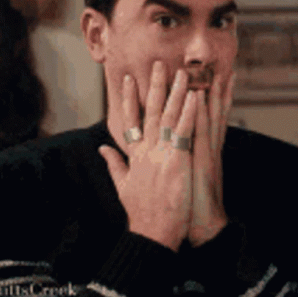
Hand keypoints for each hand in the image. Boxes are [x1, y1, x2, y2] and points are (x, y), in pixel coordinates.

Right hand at [99, 61, 195, 251]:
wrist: (153, 233)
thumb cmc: (140, 211)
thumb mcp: (121, 186)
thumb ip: (113, 164)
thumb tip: (101, 149)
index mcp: (134, 154)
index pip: (129, 119)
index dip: (128, 98)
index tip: (127, 79)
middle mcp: (146, 149)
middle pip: (151, 111)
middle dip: (154, 86)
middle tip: (158, 64)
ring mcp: (162, 154)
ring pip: (170, 116)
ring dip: (177, 93)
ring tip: (183, 73)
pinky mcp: (178, 161)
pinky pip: (185, 132)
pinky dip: (190, 113)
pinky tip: (196, 97)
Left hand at [188, 73, 235, 246]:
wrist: (202, 226)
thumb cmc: (187, 202)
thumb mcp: (178, 175)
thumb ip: (174, 157)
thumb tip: (167, 147)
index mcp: (200, 149)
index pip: (204, 118)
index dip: (206, 99)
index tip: (206, 79)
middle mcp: (207, 147)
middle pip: (212, 113)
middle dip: (214, 89)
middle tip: (216, 66)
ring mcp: (208, 152)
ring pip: (212, 118)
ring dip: (214, 94)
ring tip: (218, 72)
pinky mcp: (205, 161)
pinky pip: (203, 133)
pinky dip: (202, 114)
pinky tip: (201, 97)